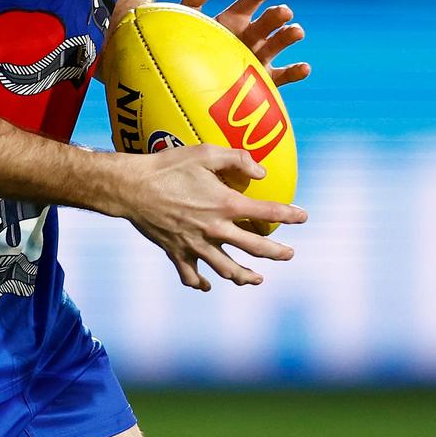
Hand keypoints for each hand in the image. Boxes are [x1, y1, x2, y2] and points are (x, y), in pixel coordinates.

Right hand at [127, 144, 306, 291]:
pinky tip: (207, 284)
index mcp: (225, 204)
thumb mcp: (204, 152)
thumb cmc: (167, 166)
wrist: (132, 187)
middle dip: (276, 253)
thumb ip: (236, 159)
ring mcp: (196, 244)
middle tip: (289, 254)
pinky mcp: (176, 252)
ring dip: (246, 276)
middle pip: (255, 248)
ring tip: (257, 278)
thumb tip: (261, 172)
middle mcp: (215, 229)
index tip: (303, 217)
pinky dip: (200, 283)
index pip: (267, 213)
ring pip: (228, 269)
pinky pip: (191, 275)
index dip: (289, 215)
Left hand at [181, 0, 309, 86]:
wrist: (186, 84)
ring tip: (296, 31)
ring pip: (279, 43)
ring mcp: (259, 57)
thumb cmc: (186, 48)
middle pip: (269, 20)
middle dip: (277, 15)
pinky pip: (283, 76)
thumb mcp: (186, 21)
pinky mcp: (263, 81)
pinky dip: (295, 72)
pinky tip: (304, 67)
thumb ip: (193, 0)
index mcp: (234, 18)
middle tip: (283, 12)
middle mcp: (250, 35)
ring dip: (289, 35)